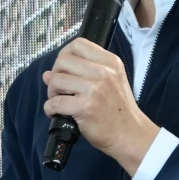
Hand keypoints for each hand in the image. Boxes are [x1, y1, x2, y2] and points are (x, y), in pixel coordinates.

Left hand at [42, 39, 159, 175]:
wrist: (130, 135)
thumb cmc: (119, 112)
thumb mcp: (109, 84)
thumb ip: (81, 74)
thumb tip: (48, 74)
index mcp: (110, 63)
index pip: (78, 44)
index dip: (64, 55)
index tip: (64, 68)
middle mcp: (103, 72)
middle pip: (63, 60)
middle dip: (56, 74)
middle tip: (60, 89)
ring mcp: (94, 90)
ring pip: (56, 80)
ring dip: (52, 93)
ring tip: (60, 101)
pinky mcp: (85, 107)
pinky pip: (54, 102)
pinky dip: (50, 109)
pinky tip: (57, 113)